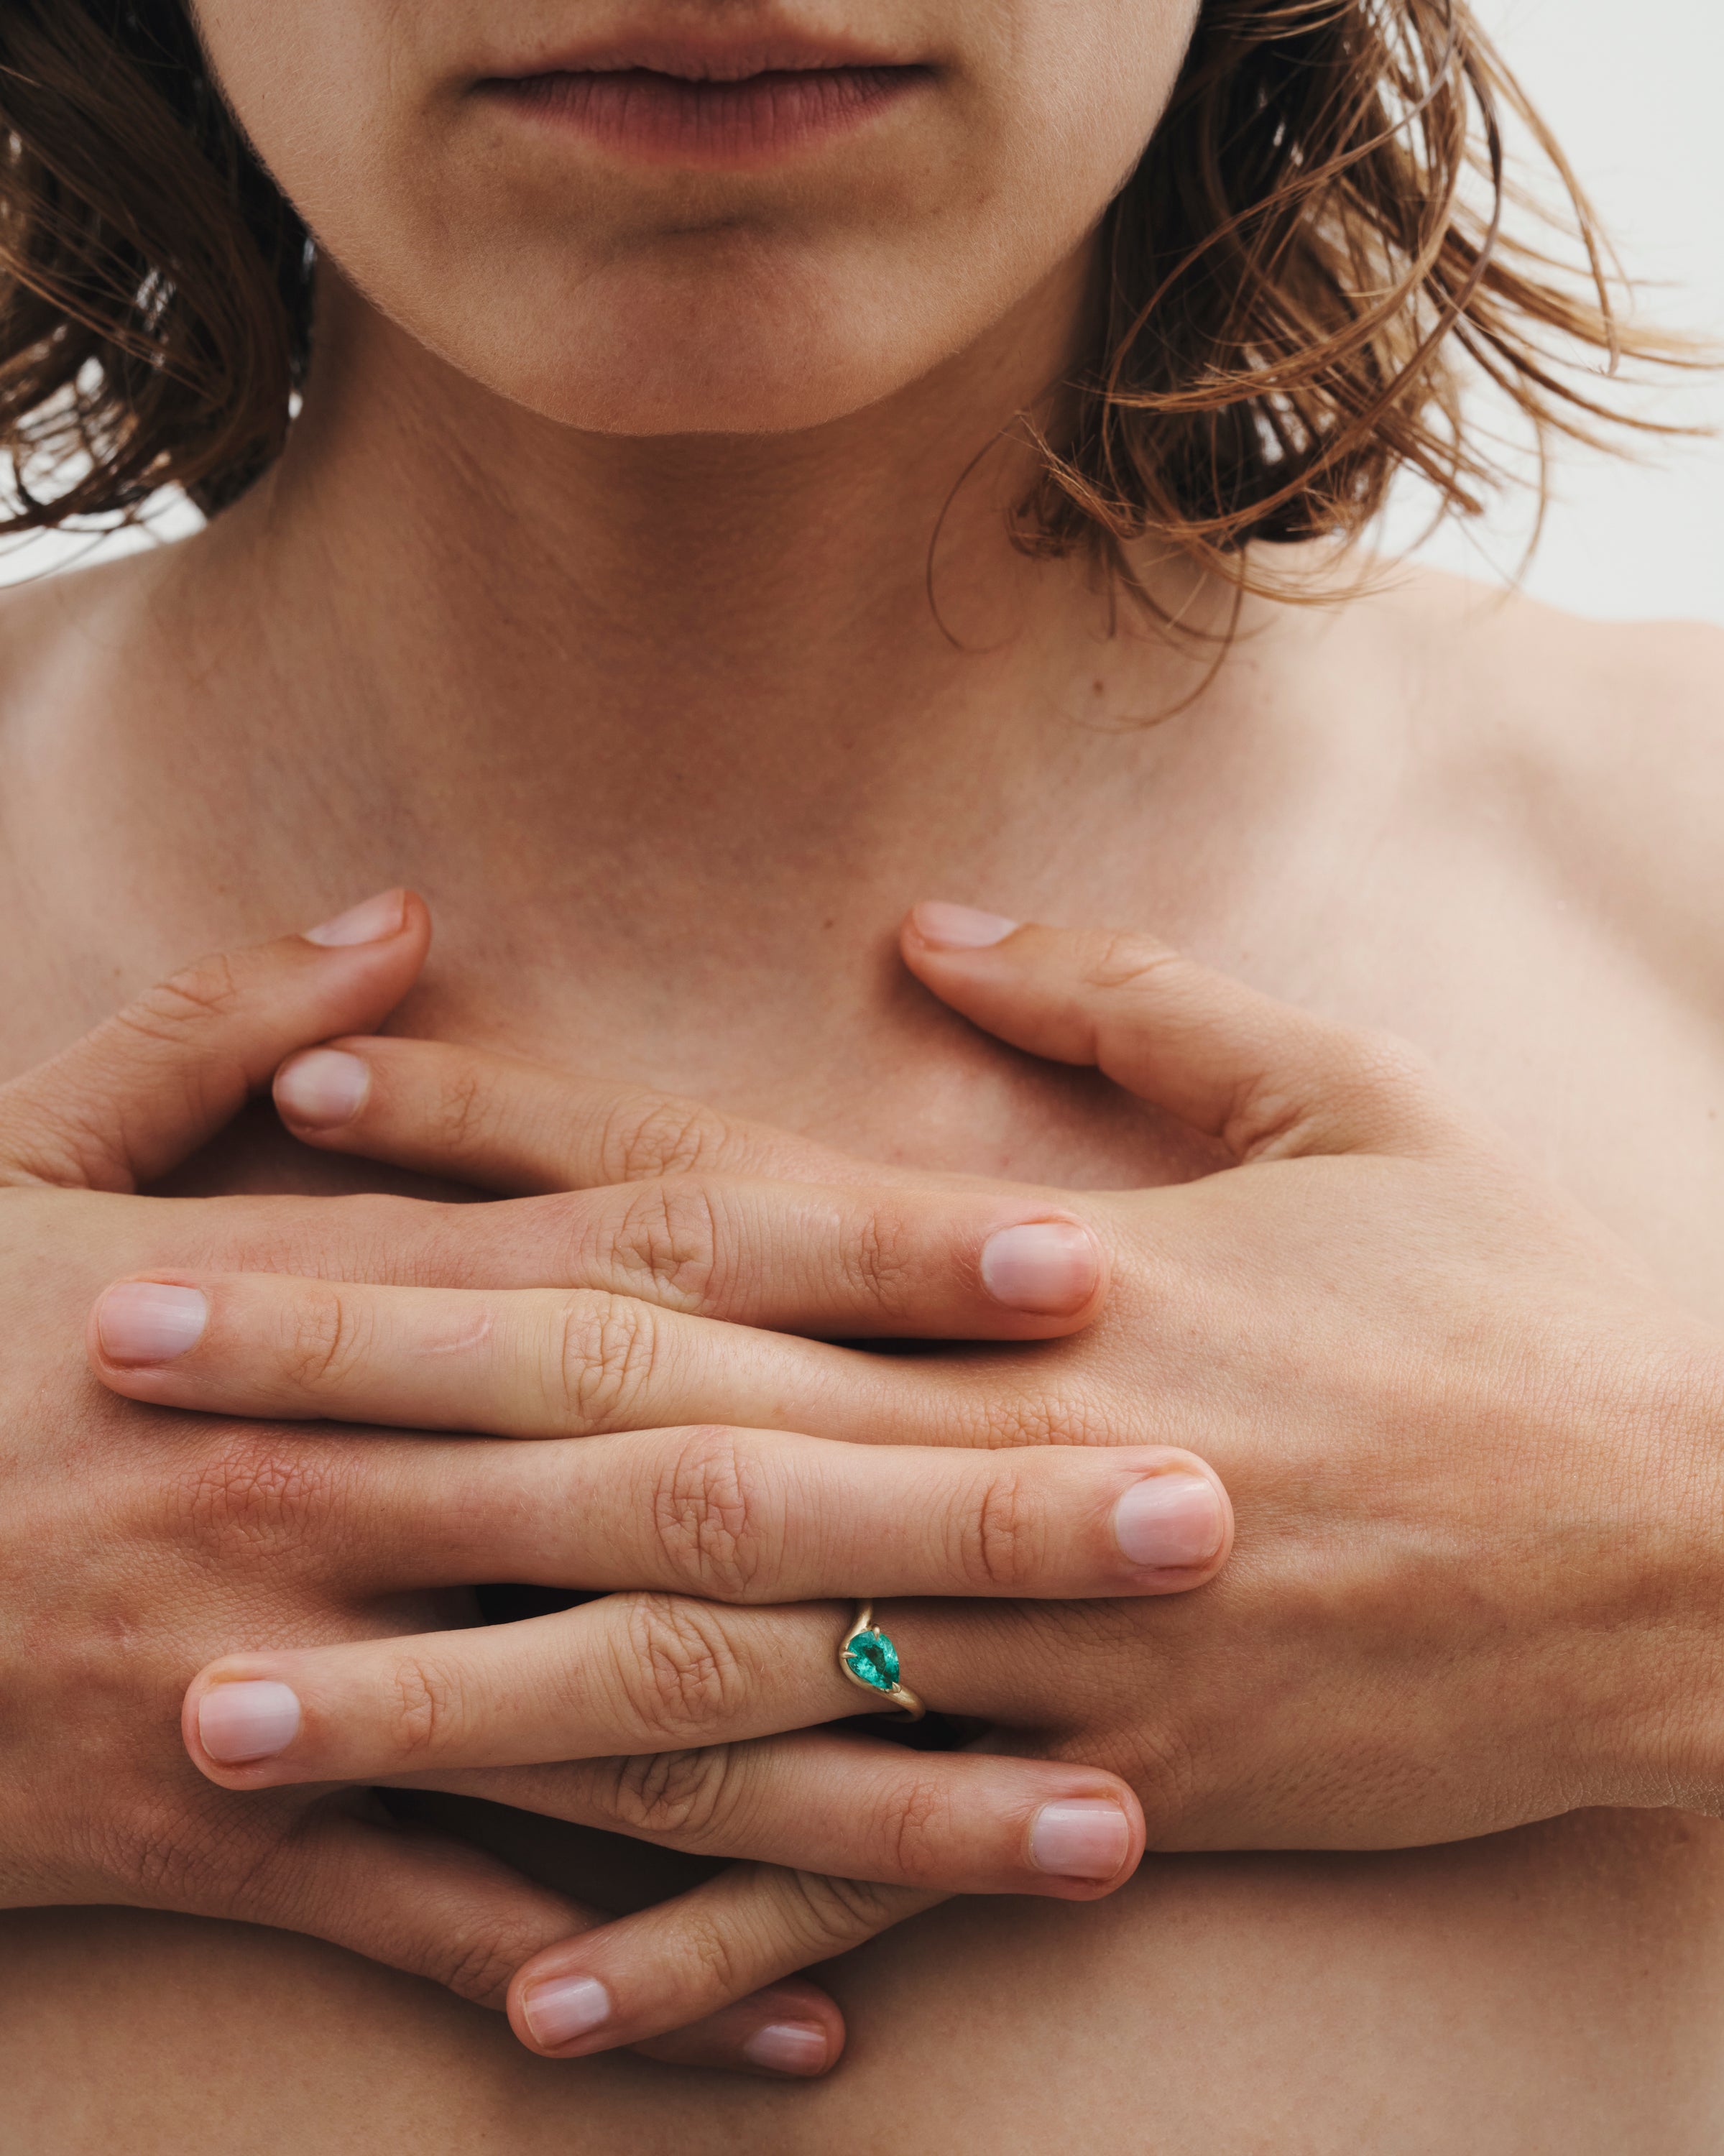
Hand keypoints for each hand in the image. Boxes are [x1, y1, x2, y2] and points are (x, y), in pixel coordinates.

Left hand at [108, 900, 1723, 2058]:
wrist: (1707, 1546)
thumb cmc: (1525, 1300)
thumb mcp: (1351, 1098)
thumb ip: (1127, 1005)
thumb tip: (926, 928)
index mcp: (1040, 1272)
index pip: (711, 1183)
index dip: (499, 1133)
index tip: (301, 1097)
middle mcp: (1000, 1456)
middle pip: (633, 1411)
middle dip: (369, 1379)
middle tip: (138, 1350)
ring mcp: (1045, 1643)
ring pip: (697, 1668)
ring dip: (447, 1680)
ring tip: (229, 1690)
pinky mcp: (1114, 1790)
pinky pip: (867, 1877)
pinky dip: (696, 1931)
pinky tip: (522, 1984)